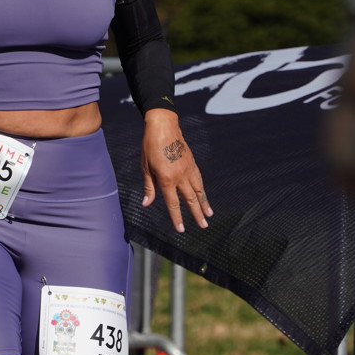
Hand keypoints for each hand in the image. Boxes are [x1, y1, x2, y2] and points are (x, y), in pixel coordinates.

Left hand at [140, 109, 211, 233]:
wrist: (163, 125)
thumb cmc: (150, 146)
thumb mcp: (145, 167)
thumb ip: (148, 187)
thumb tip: (146, 204)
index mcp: (166, 179)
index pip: (173, 203)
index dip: (177, 218)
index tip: (181, 229)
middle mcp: (180, 176)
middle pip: (190, 200)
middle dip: (197, 214)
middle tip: (204, 226)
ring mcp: (188, 169)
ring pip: (199, 190)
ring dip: (204, 203)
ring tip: (209, 214)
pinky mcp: (192, 162)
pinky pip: (199, 180)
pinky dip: (203, 190)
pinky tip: (204, 195)